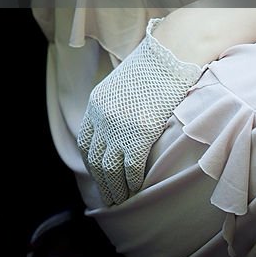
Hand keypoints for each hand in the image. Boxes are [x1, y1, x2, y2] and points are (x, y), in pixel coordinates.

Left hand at [77, 18, 204, 205]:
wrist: (170, 54)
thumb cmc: (153, 67)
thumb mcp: (123, 85)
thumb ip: (116, 106)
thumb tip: (120, 126)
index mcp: (96, 103)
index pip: (85, 142)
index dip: (91, 164)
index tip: (98, 177)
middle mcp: (102, 116)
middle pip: (95, 160)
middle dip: (102, 183)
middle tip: (110, 199)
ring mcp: (119, 126)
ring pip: (110, 169)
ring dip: (116, 189)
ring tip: (122, 202)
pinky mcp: (139, 133)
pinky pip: (131, 167)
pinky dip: (133, 182)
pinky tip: (138, 189)